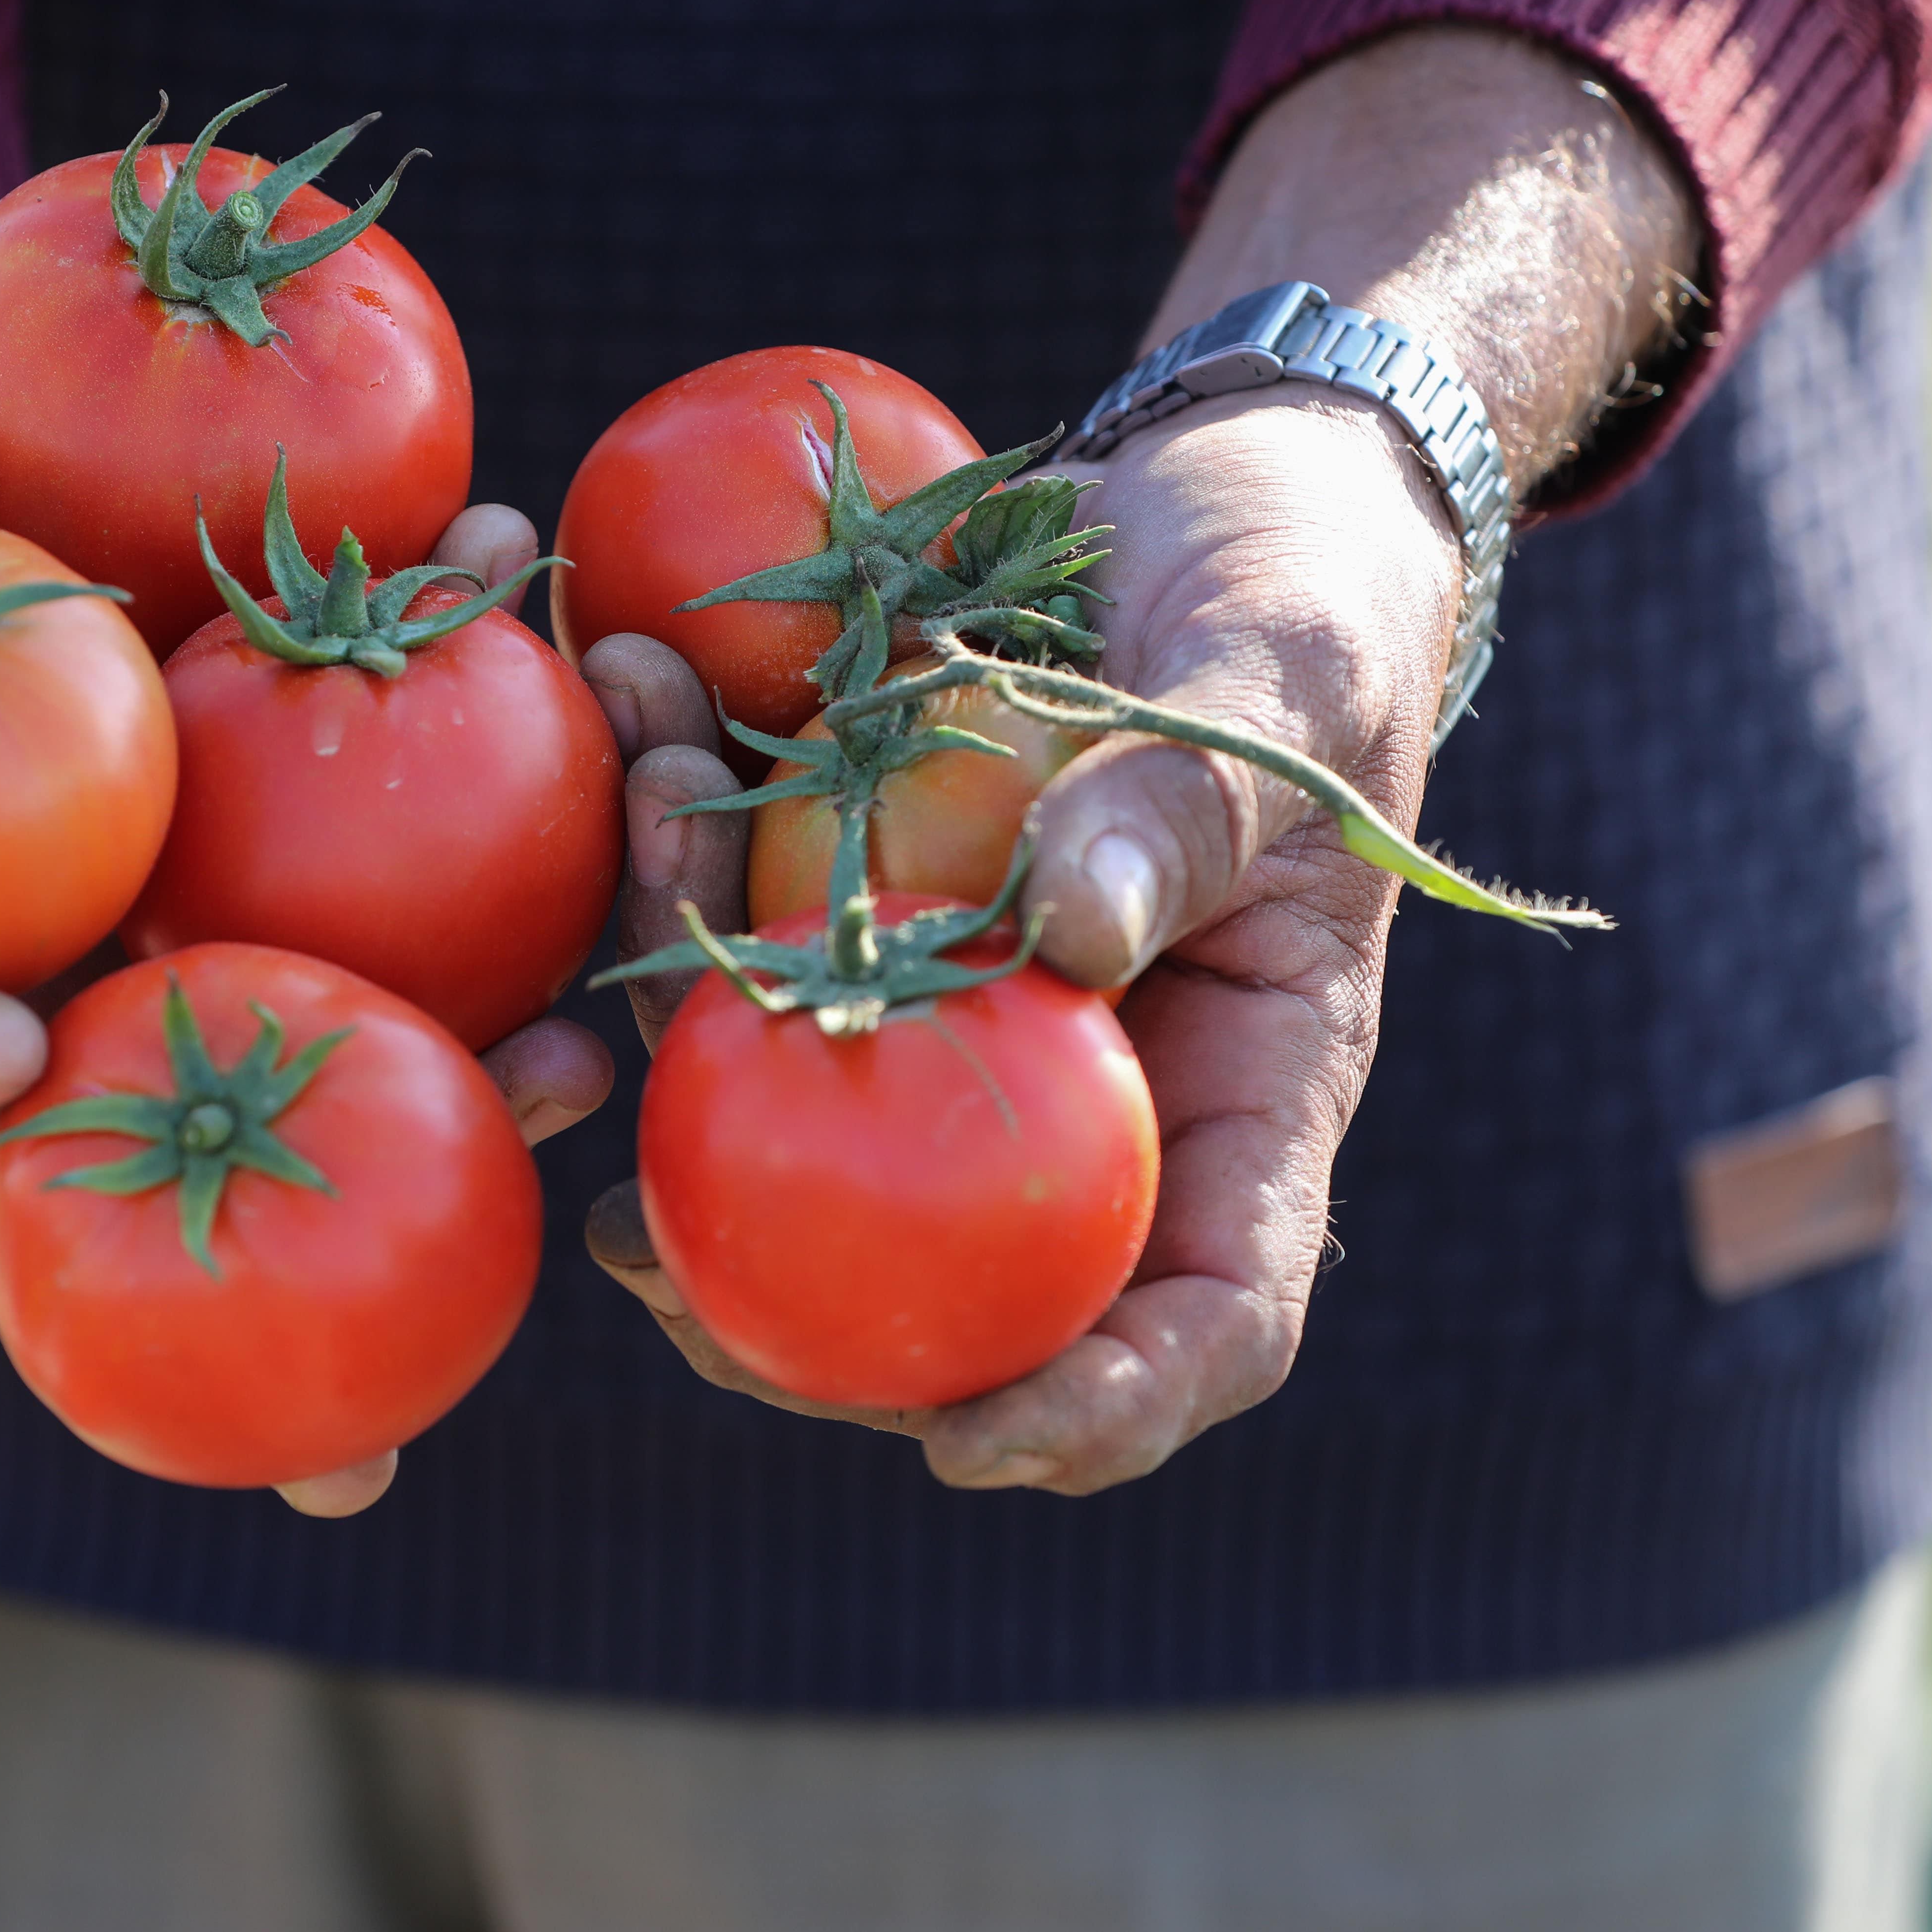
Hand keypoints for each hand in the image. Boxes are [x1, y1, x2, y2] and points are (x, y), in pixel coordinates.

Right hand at [0, 126, 614, 1518]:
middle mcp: (39, 954)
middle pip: (126, 1123)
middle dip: (252, 1238)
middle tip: (353, 1352)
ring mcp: (182, 888)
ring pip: (307, 1011)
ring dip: (454, 1055)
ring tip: (576, 1065)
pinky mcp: (297, 794)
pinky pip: (407, 824)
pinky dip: (500, 783)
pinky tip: (578, 718)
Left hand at [583, 26, 1697, 1493]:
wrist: (1207, 489)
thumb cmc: (1302, 598)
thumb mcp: (1283, 683)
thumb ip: (1188, 802)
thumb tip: (1068, 935)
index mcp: (1231, 1087)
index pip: (1203, 1313)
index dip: (1104, 1408)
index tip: (980, 1442)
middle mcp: (1080, 1085)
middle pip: (946, 1275)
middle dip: (781, 1303)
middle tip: (644, 1262)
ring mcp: (949, 999)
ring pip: (792, 1087)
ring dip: (676, 991)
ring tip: (639, 805)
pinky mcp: (855, 890)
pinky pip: (736, 918)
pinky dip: (669, 829)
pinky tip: (630, 697)